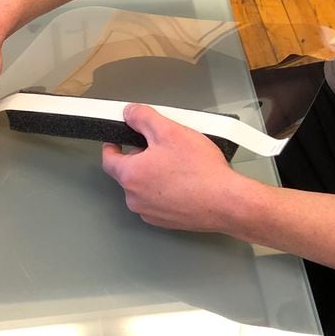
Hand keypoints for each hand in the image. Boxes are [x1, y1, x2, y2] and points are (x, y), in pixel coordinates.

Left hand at [101, 105, 250, 232]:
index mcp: (131, 175)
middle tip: (164, 148)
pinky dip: (167, 191)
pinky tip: (186, 182)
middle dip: (142, 158)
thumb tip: (130, 113)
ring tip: (180, 166)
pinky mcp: (166, 221)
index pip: (108, 158)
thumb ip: (143, 118)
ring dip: (155, 175)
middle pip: (129, 172)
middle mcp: (135, 198)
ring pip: (144, 187)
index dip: (113, 145)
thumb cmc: (201, 171)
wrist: (226, 202)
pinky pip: (159, 201)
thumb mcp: (170, 131)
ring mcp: (150, 212)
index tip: (118, 140)